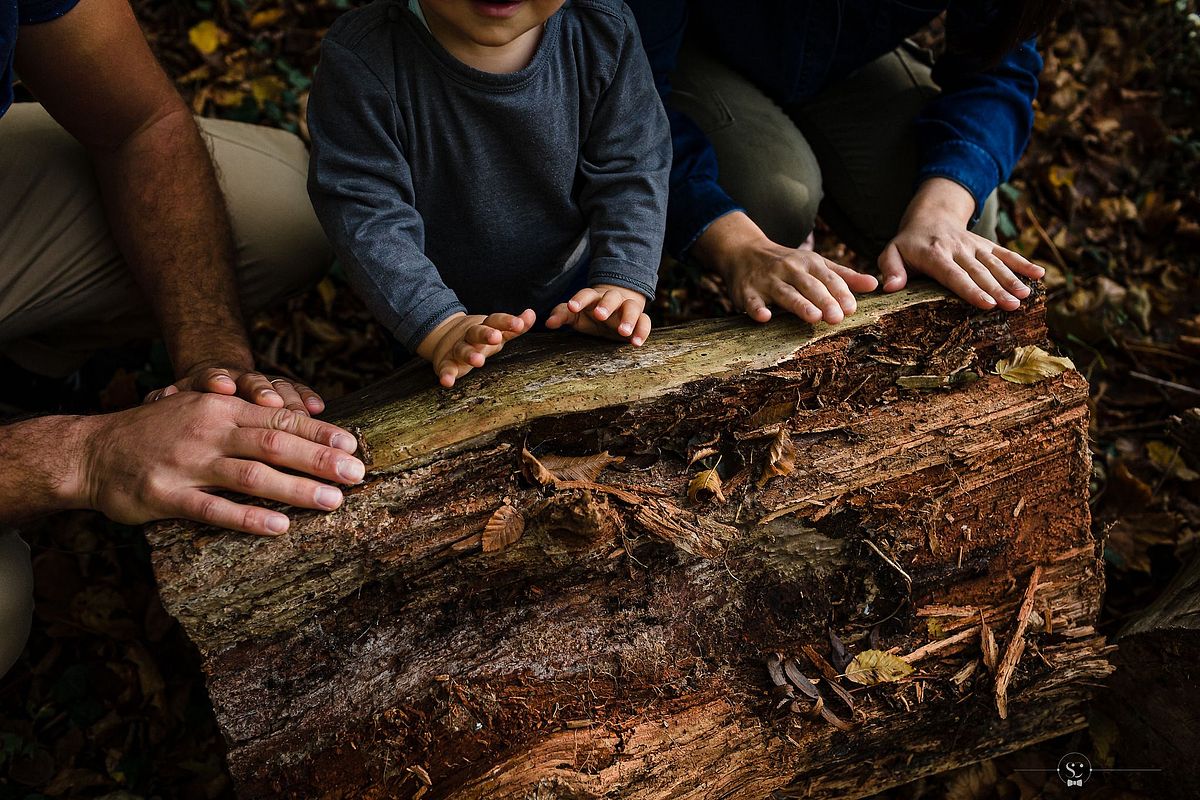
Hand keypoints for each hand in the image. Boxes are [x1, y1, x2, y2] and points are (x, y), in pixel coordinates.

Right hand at [69, 392, 363, 535]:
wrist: (91, 450)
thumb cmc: (158, 433)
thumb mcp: (202, 413)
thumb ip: (246, 421)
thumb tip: (301, 430)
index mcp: (221, 409)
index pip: (280, 419)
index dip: (319, 433)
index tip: (353, 446)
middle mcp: (208, 431)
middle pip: (274, 444)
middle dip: (320, 459)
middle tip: (357, 474)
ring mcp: (187, 464)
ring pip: (251, 477)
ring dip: (296, 489)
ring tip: (333, 501)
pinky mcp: (166, 496)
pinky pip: (214, 510)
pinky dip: (249, 519)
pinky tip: (280, 528)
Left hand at [144, 363, 324, 415]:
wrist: (211, 384)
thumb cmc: (187, 408)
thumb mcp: (169, 403)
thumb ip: (163, 400)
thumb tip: (158, 395)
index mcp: (206, 382)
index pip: (211, 377)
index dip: (218, 380)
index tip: (223, 386)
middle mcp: (237, 379)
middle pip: (251, 382)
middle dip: (263, 391)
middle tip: (271, 401)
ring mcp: (261, 383)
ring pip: (278, 387)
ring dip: (292, 400)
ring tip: (305, 413)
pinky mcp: (281, 390)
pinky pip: (296, 391)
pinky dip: (306, 398)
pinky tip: (318, 407)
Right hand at [417, 310, 535, 387]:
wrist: (444, 338)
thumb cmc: (480, 338)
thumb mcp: (497, 331)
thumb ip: (514, 327)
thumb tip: (531, 314)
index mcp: (484, 327)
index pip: (495, 321)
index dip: (507, 322)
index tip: (519, 324)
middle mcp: (470, 336)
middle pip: (477, 332)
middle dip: (486, 334)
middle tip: (495, 337)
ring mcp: (457, 349)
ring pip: (462, 350)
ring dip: (469, 354)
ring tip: (478, 361)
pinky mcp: (446, 363)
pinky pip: (445, 369)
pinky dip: (446, 375)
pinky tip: (447, 382)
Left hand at [544, 284, 651, 344]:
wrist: (617, 310)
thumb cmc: (590, 313)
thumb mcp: (576, 314)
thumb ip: (562, 315)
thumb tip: (549, 323)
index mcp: (594, 297)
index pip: (586, 294)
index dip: (579, 300)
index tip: (571, 307)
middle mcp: (612, 300)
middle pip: (612, 297)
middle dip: (606, 305)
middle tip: (600, 315)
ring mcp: (628, 308)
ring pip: (632, 308)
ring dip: (629, 318)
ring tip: (623, 332)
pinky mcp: (640, 319)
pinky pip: (645, 322)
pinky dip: (642, 331)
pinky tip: (636, 343)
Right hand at [691, 212, 878, 324]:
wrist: (743, 251)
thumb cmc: (787, 263)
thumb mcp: (815, 264)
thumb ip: (844, 276)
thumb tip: (874, 284)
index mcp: (808, 263)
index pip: (828, 278)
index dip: (840, 293)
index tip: (852, 308)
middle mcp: (789, 270)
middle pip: (809, 286)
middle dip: (824, 301)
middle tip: (837, 318)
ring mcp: (767, 280)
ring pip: (785, 293)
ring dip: (799, 305)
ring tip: (813, 317)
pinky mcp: (747, 291)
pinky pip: (753, 301)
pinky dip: (757, 309)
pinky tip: (764, 317)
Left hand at [879, 177, 1044, 310]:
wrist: (929, 215)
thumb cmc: (908, 244)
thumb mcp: (891, 252)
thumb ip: (890, 269)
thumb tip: (890, 287)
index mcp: (934, 254)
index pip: (954, 275)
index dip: (970, 290)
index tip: (986, 305)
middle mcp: (957, 249)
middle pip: (979, 272)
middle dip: (997, 289)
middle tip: (1013, 305)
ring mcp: (974, 246)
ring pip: (995, 263)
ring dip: (1012, 279)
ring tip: (1026, 295)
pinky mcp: (985, 244)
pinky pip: (1005, 253)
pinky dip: (1023, 263)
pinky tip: (1039, 274)